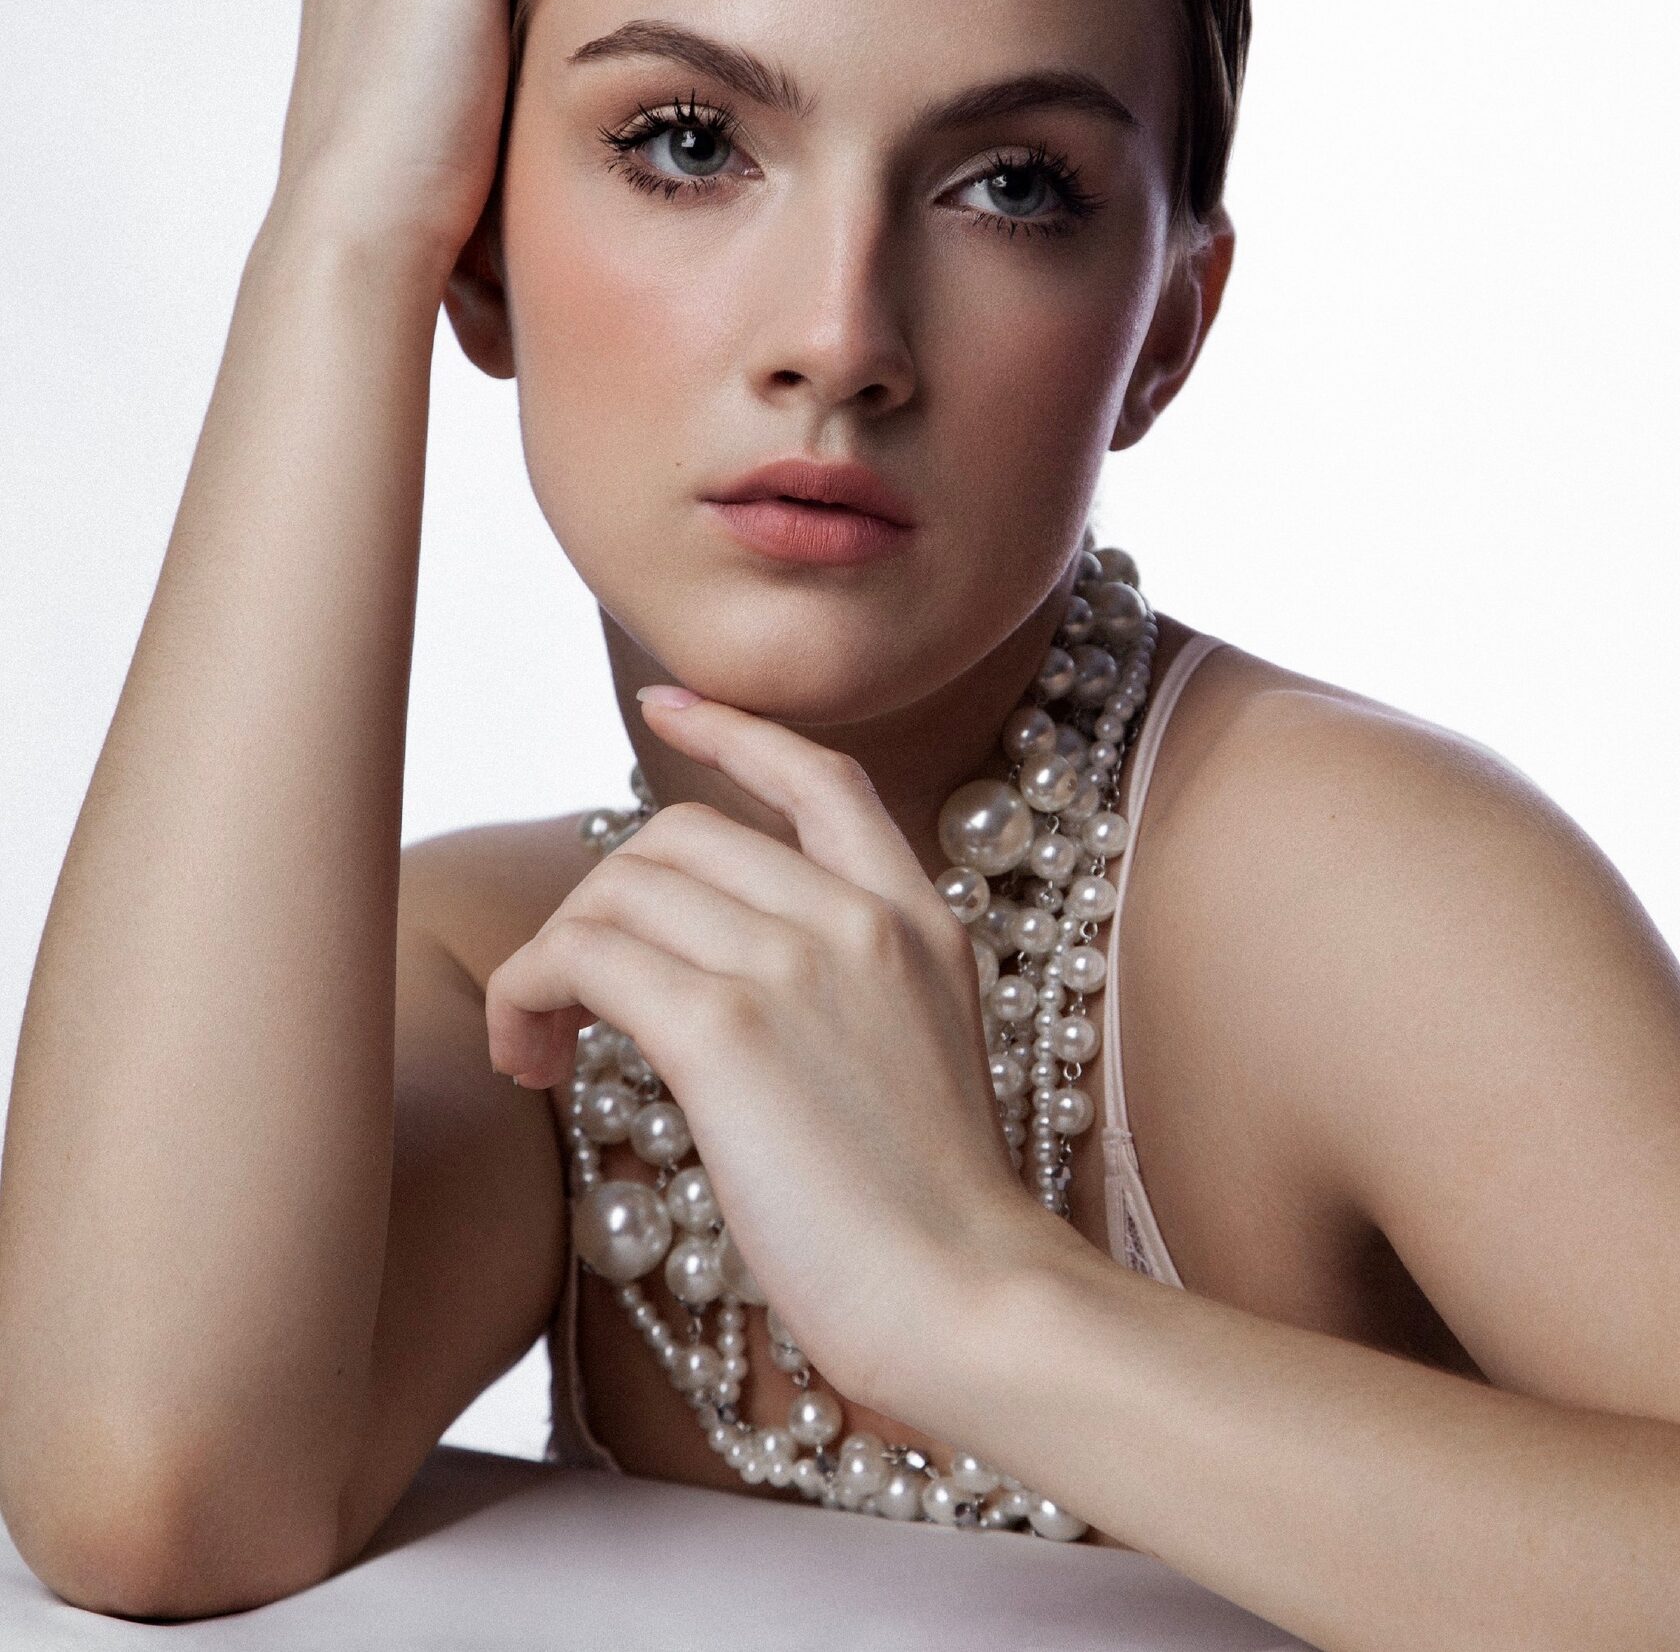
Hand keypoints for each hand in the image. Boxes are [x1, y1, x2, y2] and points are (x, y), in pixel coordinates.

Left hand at [484, 690, 1051, 1414]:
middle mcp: (857, 915)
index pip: (816, 776)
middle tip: (567, 1001)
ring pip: (615, 892)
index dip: (730, 733)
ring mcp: (796, 962)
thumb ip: (849, 985)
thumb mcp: (921, 1054)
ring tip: (542, 1046)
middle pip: (673, 837)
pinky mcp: (728, 1030)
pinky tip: (535, 1061)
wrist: (971, 1299)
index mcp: (916, 916)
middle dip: (598, 902)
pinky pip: (584, 958)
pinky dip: (532, 993)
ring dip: (549, 959)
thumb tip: (716, 972)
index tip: (663, 708)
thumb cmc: (936, 1216)